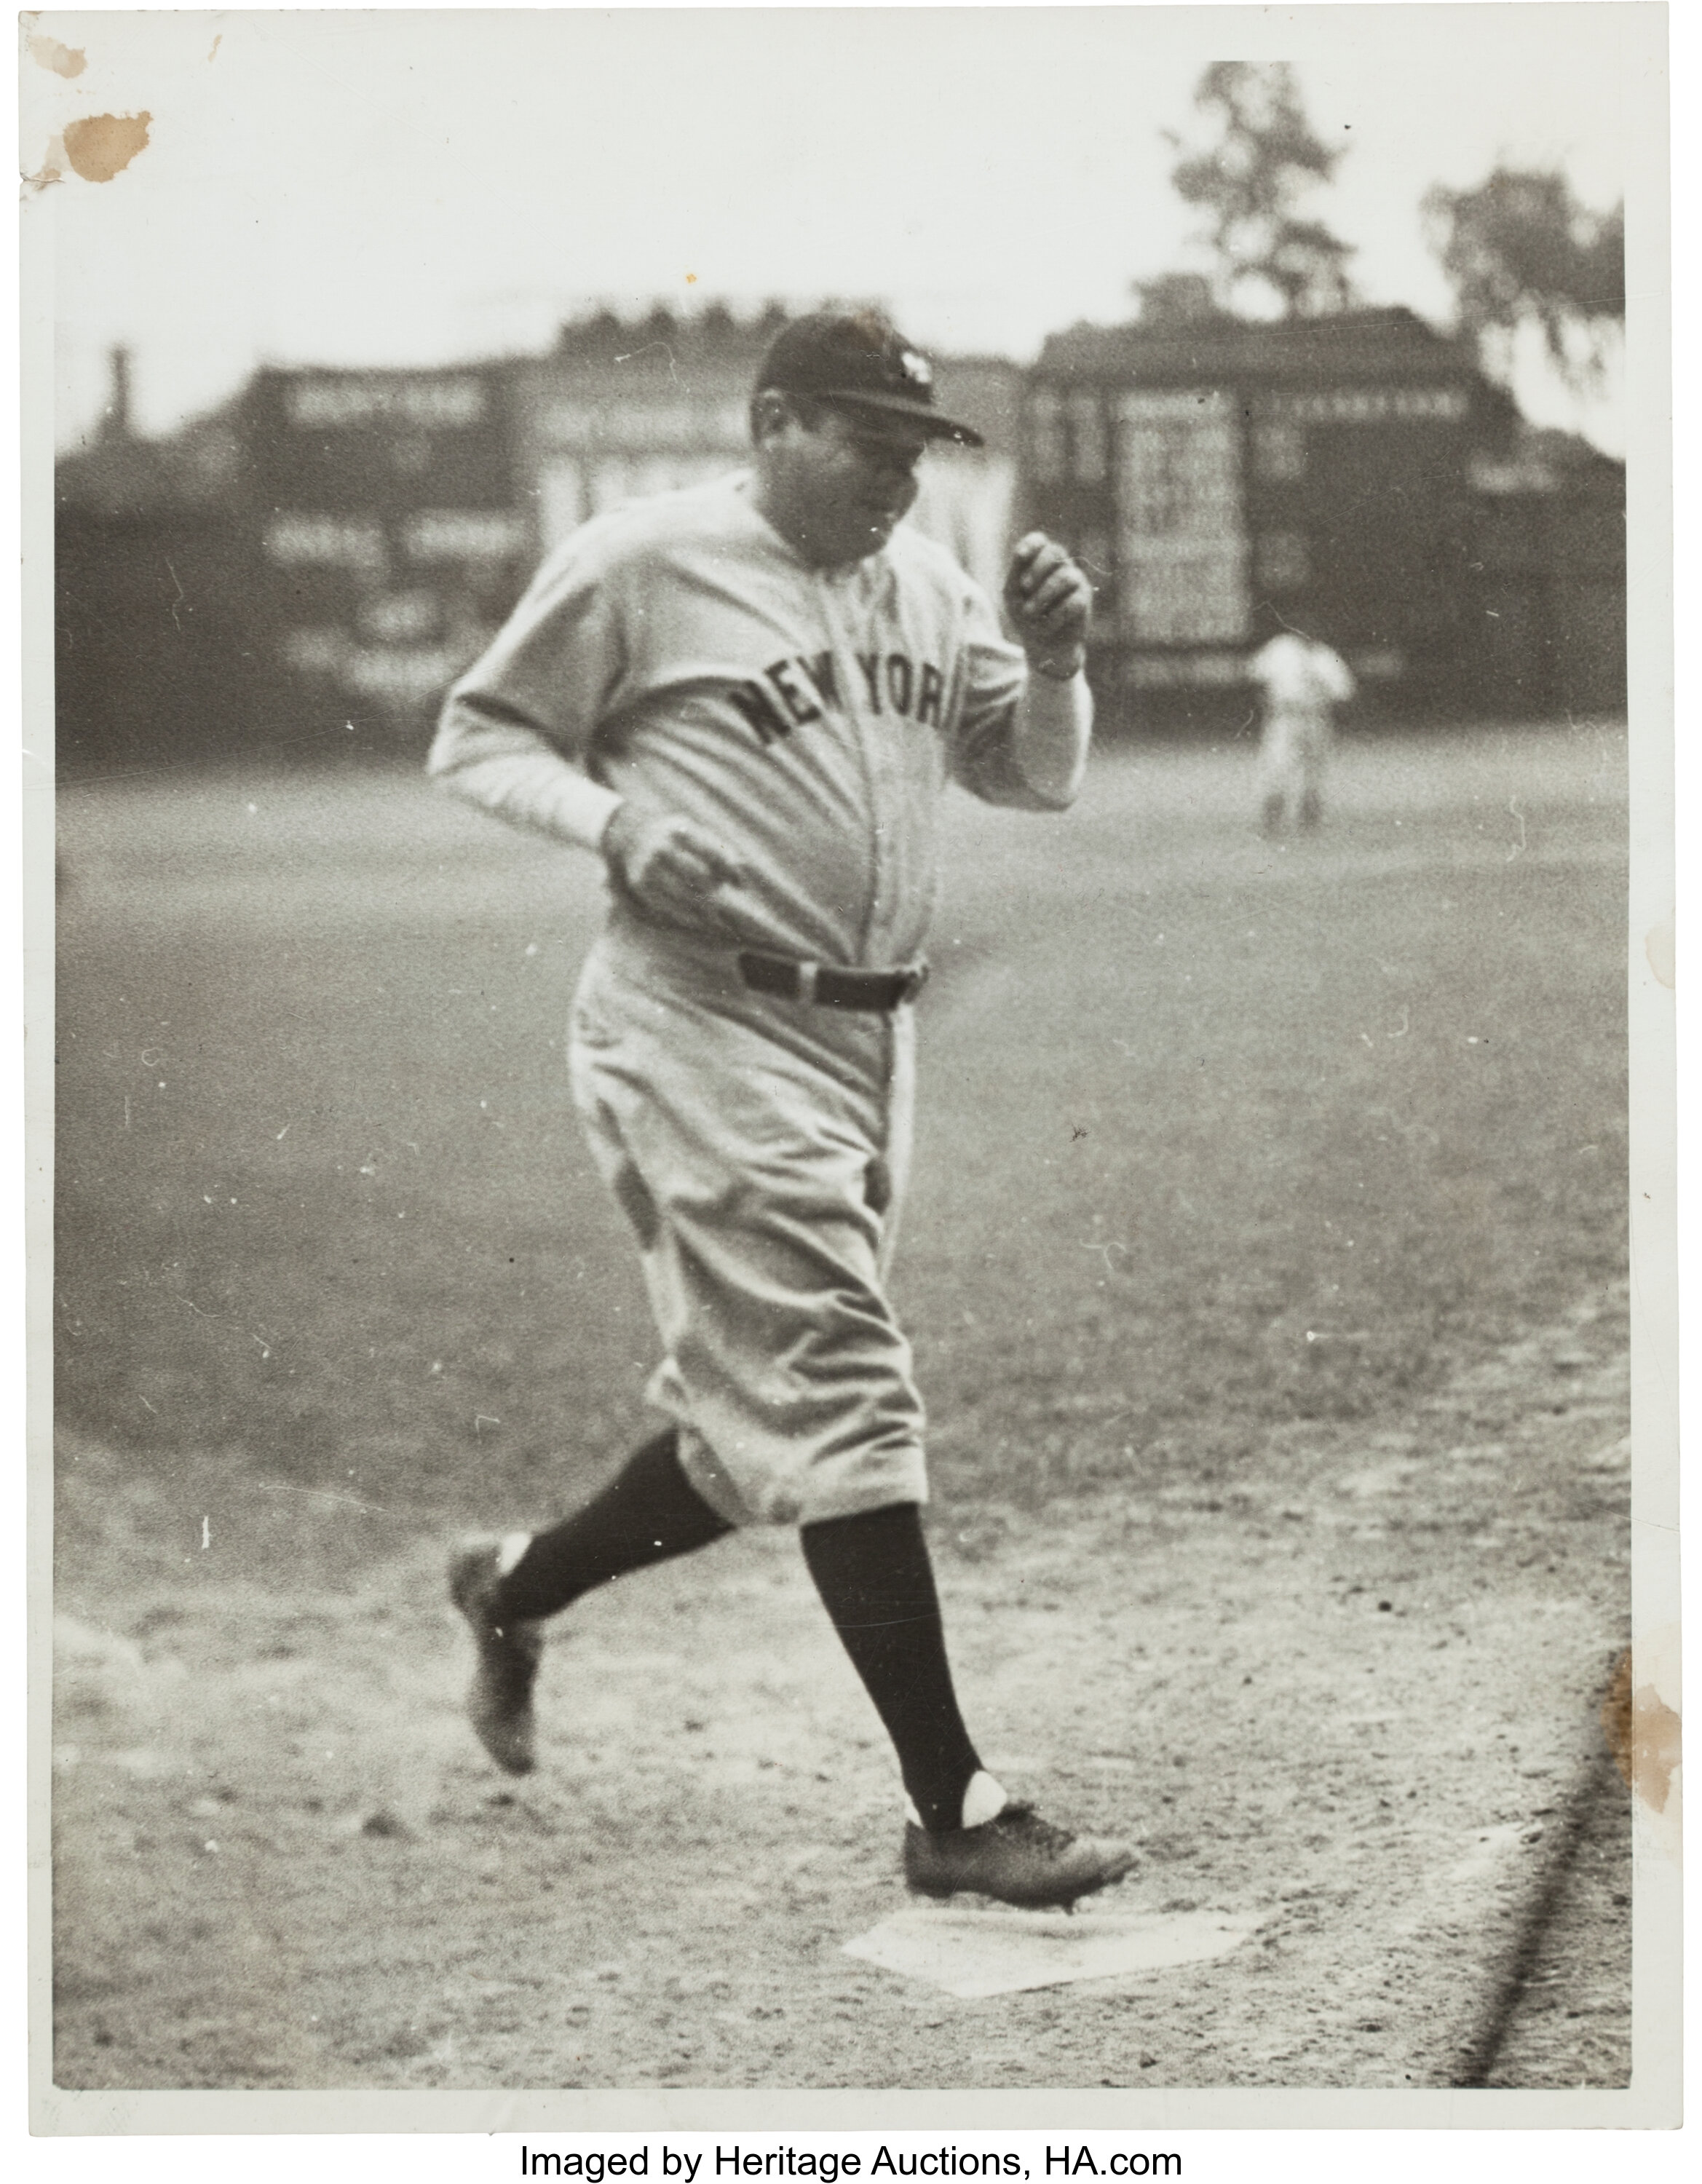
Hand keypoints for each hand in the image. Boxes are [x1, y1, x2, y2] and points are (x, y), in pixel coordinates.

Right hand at [602, 804, 746, 926]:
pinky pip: (666, 907)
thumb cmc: (674, 838)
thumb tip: (741, 874)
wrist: (631, 836)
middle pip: (699, 877)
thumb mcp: (694, 831)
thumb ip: (718, 849)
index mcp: (680, 830)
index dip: (729, 870)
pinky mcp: (640, 885)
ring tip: (722, 922)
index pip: (712, 853)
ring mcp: (649, 867)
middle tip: (735, 911)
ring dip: (705, 912)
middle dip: (719, 895)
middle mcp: (662, 848)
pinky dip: (685, 917)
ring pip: (683, 896)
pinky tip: (700, 923)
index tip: (740, 884)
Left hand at [1003, 532, 1091, 678]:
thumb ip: (1015, 574)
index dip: (1032, 544)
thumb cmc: (1026, 617)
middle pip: (1056, 551)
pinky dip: (1056, 615)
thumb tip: (1021, 554)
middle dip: (1038, 568)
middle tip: (1024, 587)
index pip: (1040, 541)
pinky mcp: (1084, 600)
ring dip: (1043, 596)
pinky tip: (1048, 626)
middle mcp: (1060, 567)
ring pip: (1065, 576)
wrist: (1043, 646)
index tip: (1021, 556)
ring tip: (1029, 614)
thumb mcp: (1012, 596)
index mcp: (1040, 562)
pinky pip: (1074, 601)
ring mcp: (1075, 581)